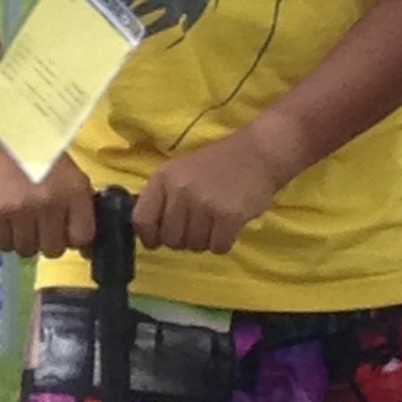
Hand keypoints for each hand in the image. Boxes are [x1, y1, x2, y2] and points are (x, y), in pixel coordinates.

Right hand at [0, 143, 95, 259]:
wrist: (8, 139)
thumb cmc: (45, 160)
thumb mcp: (73, 178)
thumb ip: (81, 209)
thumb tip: (84, 248)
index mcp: (74, 192)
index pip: (82, 238)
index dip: (74, 239)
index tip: (66, 233)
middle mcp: (49, 202)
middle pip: (53, 250)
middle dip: (48, 241)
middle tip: (41, 225)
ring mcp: (21, 209)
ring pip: (27, 251)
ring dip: (26, 241)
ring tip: (23, 223)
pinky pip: (4, 244)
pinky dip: (6, 238)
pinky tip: (8, 222)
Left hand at [134, 129, 292, 253]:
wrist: (259, 154)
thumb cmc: (218, 165)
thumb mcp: (181, 172)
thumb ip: (164, 198)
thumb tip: (148, 233)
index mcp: (164, 178)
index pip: (141, 220)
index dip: (149, 236)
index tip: (158, 240)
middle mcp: (180, 191)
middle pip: (170, 239)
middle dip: (183, 239)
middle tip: (198, 225)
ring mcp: (204, 204)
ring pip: (194, 245)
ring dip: (205, 240)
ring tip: (215, 221)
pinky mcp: (229, 216)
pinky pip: (218, 247)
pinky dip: (223, 242)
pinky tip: (228, 225)